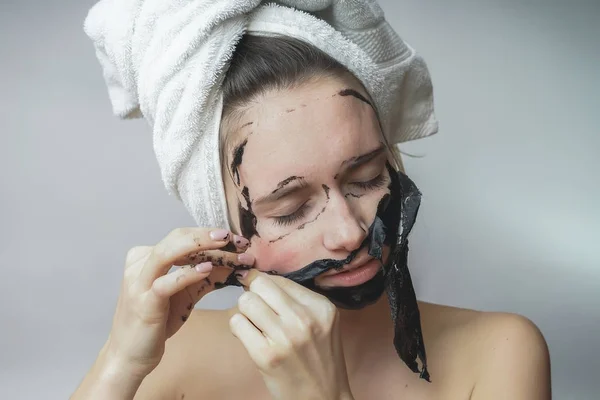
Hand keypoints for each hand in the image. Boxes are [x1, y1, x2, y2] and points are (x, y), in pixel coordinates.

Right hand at [105, 227, 253, 376]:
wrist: (130, 355)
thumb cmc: (158, 321)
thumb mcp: (186, 294)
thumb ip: (206, 276)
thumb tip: (235, 261)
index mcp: (147, 257)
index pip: (182, 237)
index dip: (210, 235)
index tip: (238, 240)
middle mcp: (140, 264)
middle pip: (176, 238)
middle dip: (208, 235)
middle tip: (235, 238)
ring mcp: (139, 282)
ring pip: (167, 253)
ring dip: (200, 246)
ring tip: (224, 242)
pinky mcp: (143, 303)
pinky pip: (165, 283)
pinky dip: (187, 274)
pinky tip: (207, 269)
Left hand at [230, 270, 354, 399]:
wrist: (323, 397)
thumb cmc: (318, 358)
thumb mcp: (321, 322)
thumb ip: (295, 300)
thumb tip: (254, 278)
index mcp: (320, 306)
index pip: (278, 279)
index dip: (265, 286)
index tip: (263, 296)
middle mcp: (304, 318)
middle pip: (259, 286)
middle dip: (253, 296)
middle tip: (258, 311)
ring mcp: (285, 337)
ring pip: (245, 302)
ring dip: (245, 313)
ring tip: (255, 325)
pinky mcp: (266, 355)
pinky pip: (237, 323)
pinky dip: (238, 329)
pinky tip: (250, 338)